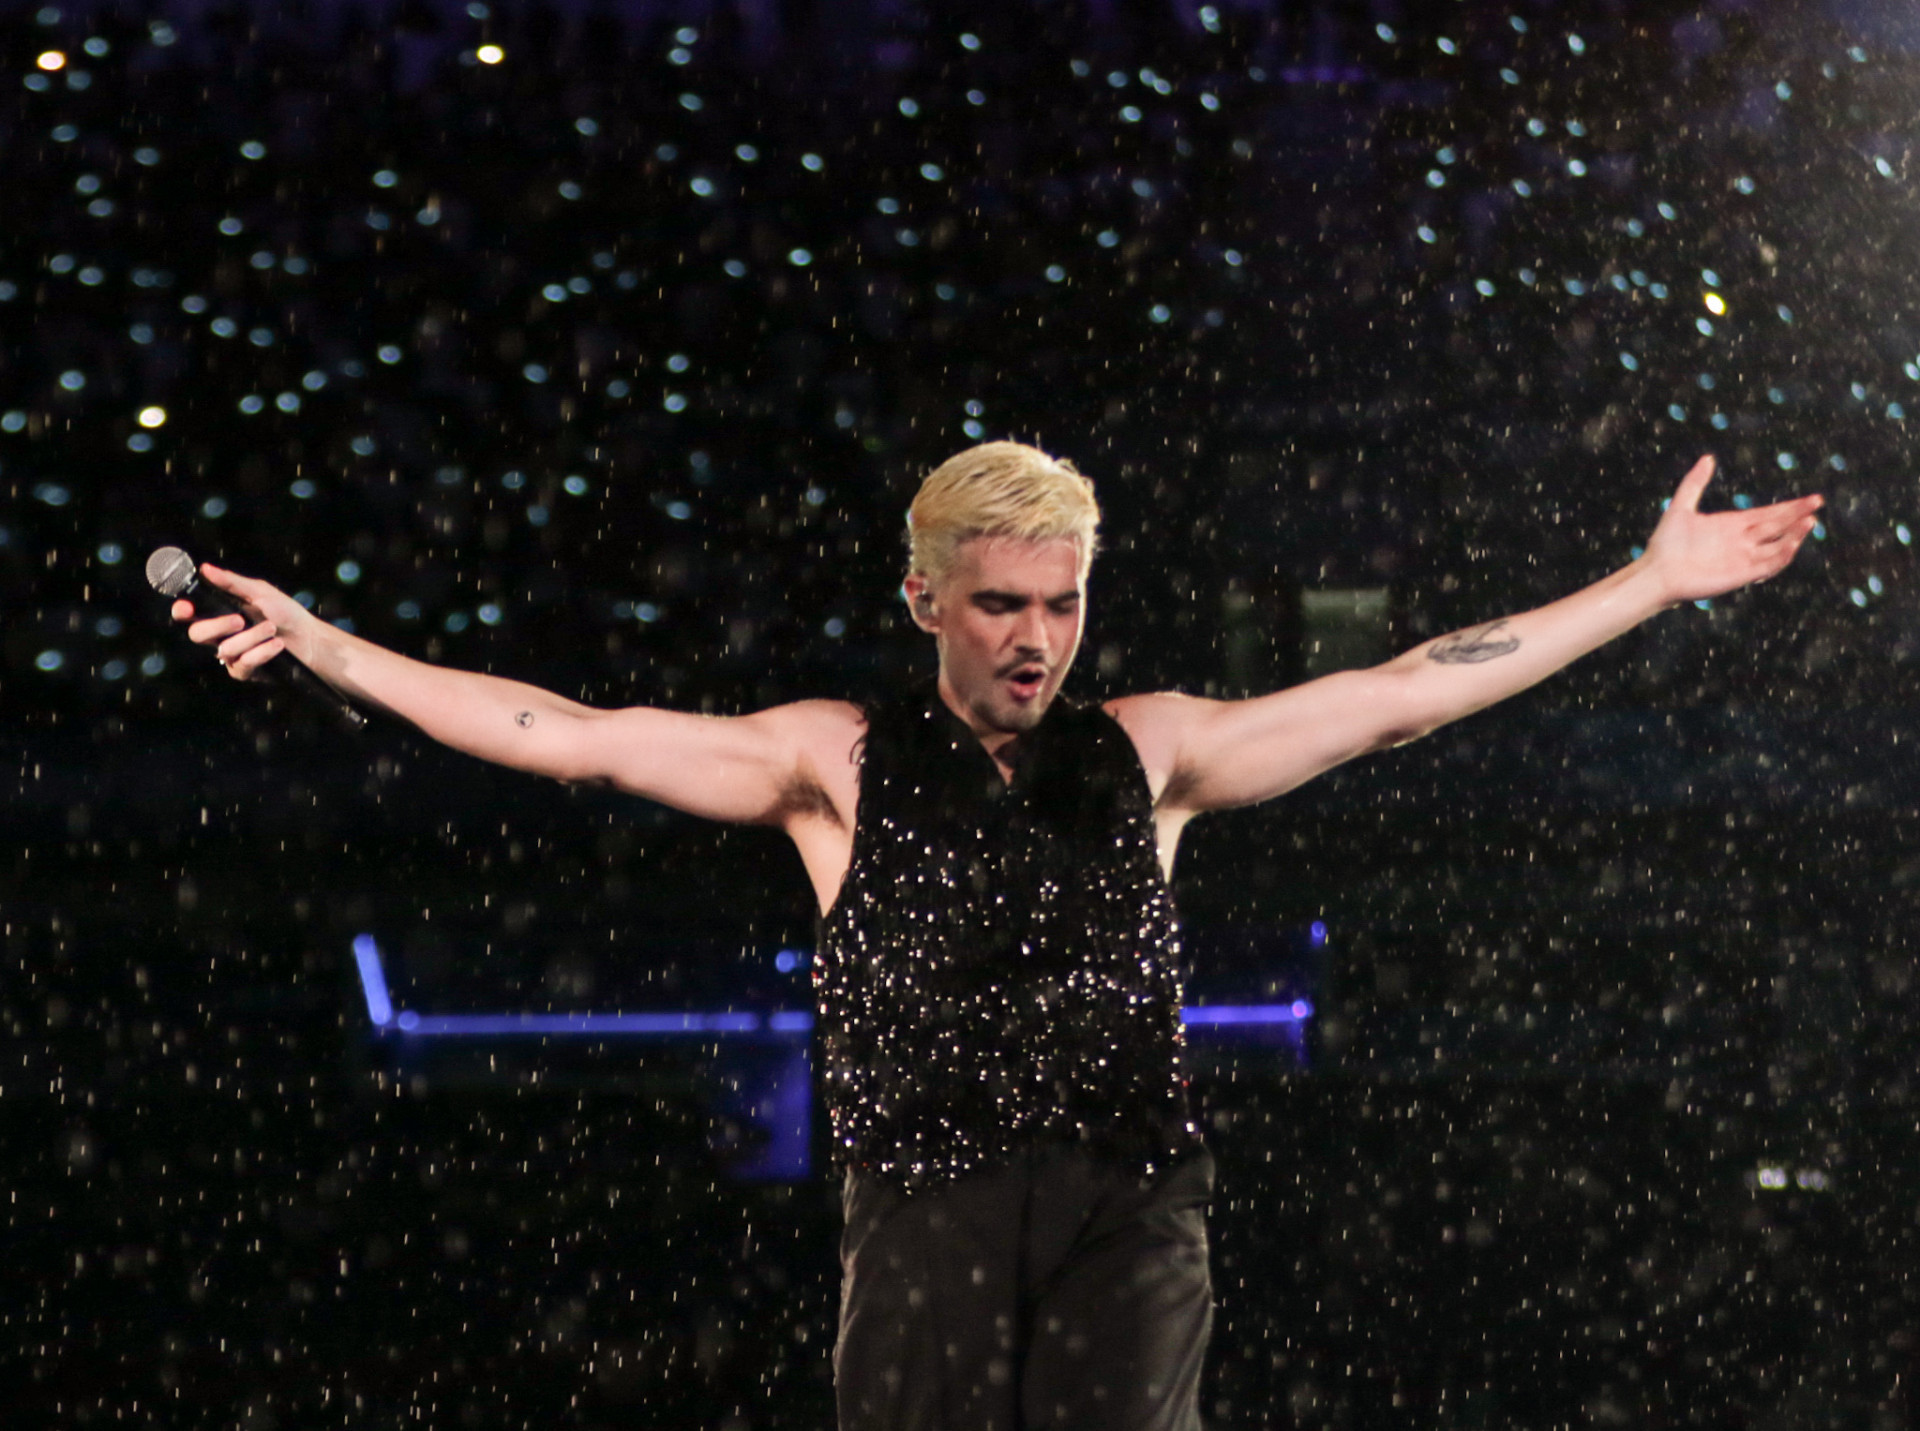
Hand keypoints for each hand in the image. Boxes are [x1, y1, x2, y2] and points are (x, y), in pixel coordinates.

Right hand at [169, 563, 317, 681]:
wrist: (310, 637)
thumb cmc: (285, 612)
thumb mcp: (260, 592)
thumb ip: (232, 583)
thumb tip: (205, 568)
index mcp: (218, 613)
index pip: (188, 614)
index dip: (182, 611)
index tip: (185, 607)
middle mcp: (219, 635)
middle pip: (197, 634)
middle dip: (217, 626)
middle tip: (240, 620)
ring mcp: (231, 654)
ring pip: (224, 649)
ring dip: (252, 637)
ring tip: (272, 628)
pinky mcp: (245, 671)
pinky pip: (244, 664)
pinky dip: (262, 652)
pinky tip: (277, 645)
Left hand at [1641, 455, 1822, 605]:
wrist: (1656, 573)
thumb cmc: (1666, 544)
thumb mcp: (1680, 507)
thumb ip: (1694, 482)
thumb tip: (1708, 457)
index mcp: (1734, 525)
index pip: (1769, 514)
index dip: (1790, 507)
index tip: (1812, 498)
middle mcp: (1743, 541)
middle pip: (1778, 526)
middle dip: (1798, 514)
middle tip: (1818, 502)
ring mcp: (1743, 558)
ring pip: (1778, 546)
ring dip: (1794, 535)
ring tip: (1809, 520)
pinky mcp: (1741, 575)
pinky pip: (1767, 565)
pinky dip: (1781, 555)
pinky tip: (1791, 543)